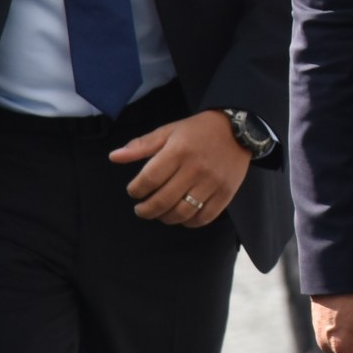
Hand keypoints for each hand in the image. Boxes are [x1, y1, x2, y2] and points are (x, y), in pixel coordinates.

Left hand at [108, 112, 253, 226]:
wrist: (238, 129)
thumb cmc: (198, 131)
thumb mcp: (168, 131)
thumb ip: (140, 145)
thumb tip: (114, 157)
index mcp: (178, 150)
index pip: (149, 179)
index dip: (135, 190)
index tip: (134, 191)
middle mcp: (195, 168)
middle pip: (163, 201)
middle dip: (145, 210)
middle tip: (141, 209)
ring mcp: (212, 182)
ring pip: (182, 213)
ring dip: (165, 218)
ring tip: (160, 213)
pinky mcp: (226, 193)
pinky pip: (204, 217)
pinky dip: (189, 222)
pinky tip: (182, 216)